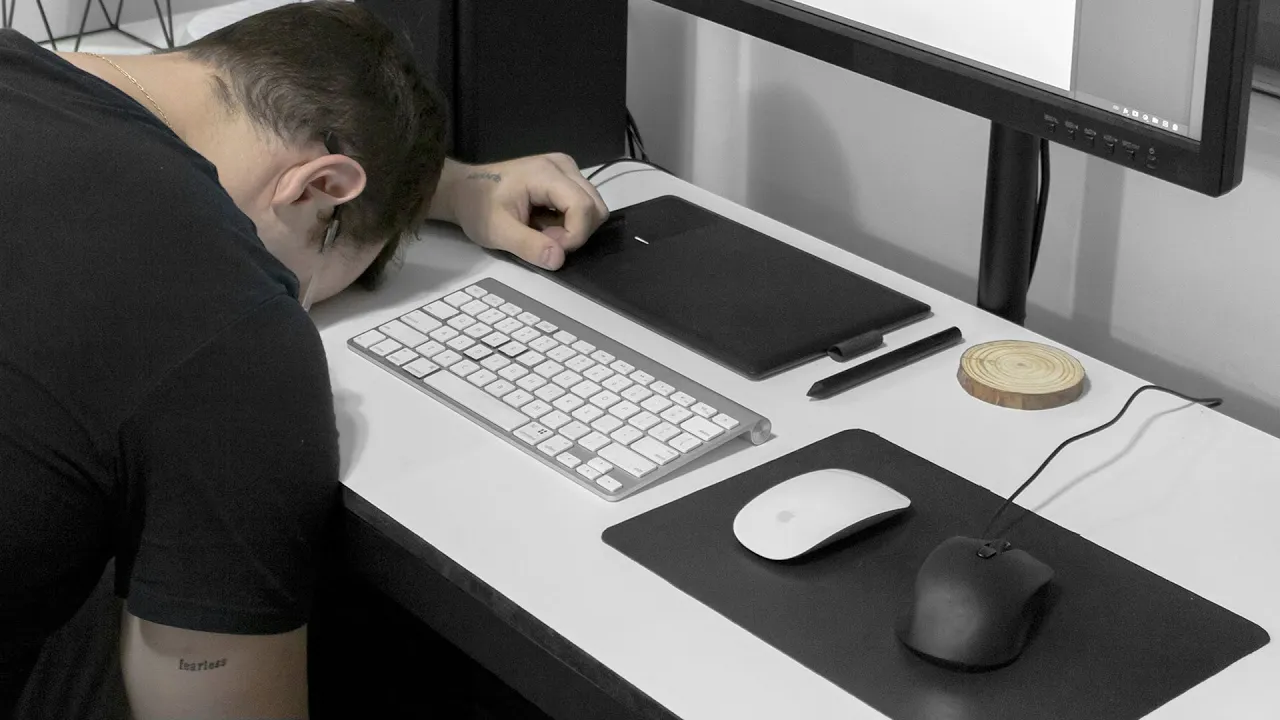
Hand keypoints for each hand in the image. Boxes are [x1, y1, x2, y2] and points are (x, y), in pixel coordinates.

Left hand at [432, 154, 609, 269]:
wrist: (464, 191)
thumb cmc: (477, 207)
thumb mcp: (497, 232)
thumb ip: (529, 246)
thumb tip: (558, 260)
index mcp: (546, 173)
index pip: (583, 207)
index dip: (574, 236)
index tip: (549, 247)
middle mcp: (563, 166)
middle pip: (595, 207)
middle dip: (576, 233)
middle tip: (544, 239)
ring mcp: (566, 170)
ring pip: (593, 208)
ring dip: (573, 229)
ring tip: (543, 231)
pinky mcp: (565, 179)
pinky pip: (583, 206)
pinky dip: (569, 223)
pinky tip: (545, 223)